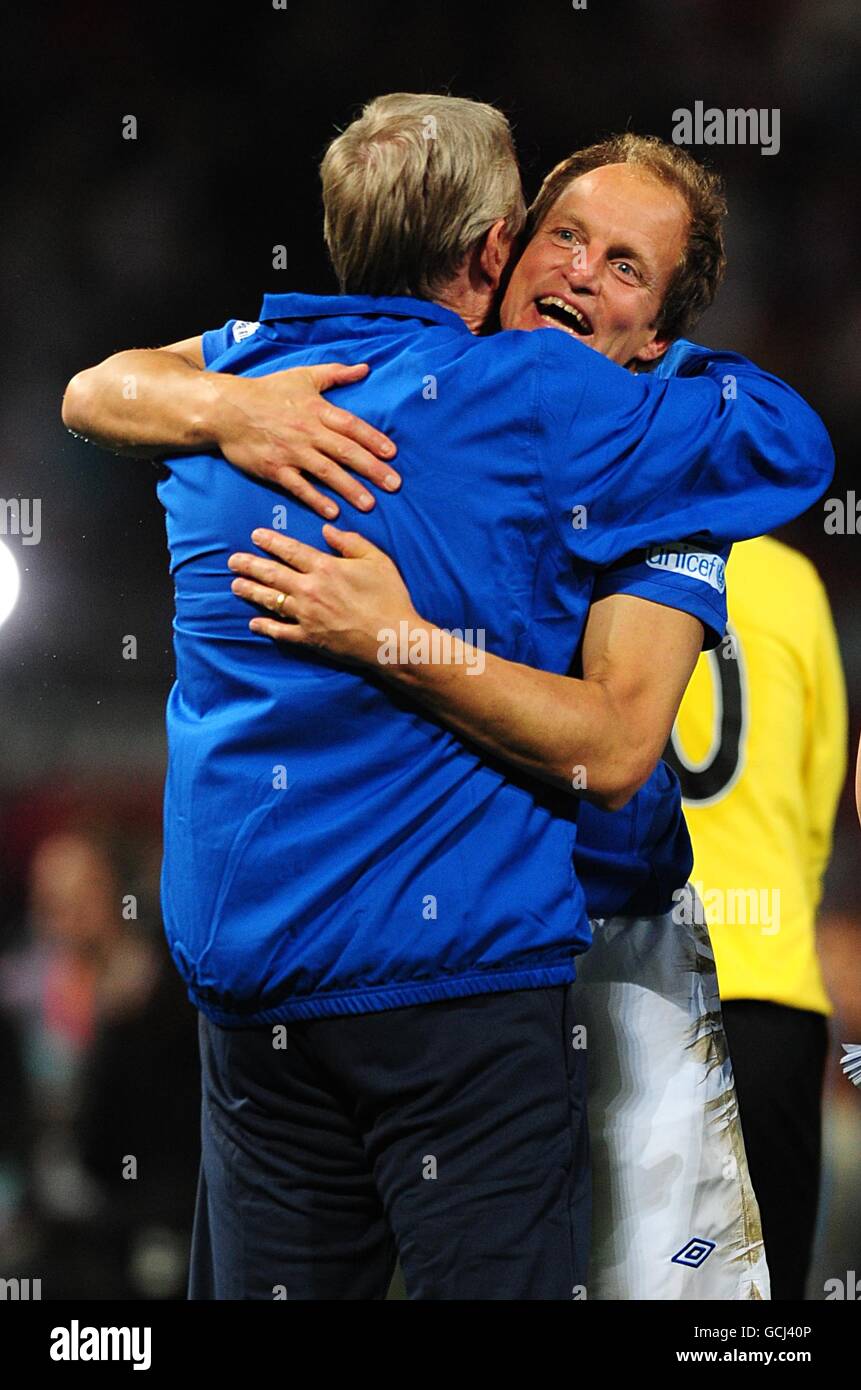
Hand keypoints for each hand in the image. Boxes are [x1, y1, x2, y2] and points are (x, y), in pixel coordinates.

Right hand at [213, 362, 399, 518]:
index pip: (352, 425)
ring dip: (349, 488)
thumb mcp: (303, 376)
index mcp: (317, 409)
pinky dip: (315, 499)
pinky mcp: (274, 469)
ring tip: (369, 504)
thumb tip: (365, 368)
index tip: (392, 454)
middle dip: (372, 469)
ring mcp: (291, 452)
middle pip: (345, 451)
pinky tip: (333, 512)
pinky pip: (299, 486)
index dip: (374, 439)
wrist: (227, 408)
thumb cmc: (267, 391)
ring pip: (326, 471)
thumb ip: (336, 374)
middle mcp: (308, 431)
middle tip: (394, 485)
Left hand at [228, 525, 419, 666]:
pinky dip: (265, 627)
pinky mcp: (309, 638)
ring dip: (250, 591)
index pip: (290, 550)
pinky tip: (253, 623)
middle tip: (233, 561)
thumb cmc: (390, 598)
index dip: (270, 542)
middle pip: (272, 574)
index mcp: (325, 567)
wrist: (392, 639)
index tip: (255, 535)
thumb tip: (327, 530)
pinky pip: (280, 631)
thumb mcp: (377, 561)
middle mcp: (310, 589)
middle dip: (249, 565)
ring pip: (270, 600)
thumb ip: (351, 543)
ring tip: (235, 585)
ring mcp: (306, 615)